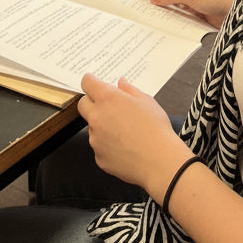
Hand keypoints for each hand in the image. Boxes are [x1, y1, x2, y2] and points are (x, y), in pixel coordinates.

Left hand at [77, 74, 189, 197]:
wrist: (159, 161)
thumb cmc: (155, 129)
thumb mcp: (147, 101)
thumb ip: (129, 90)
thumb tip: (120, 83)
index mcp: (108, 99)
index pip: (87, 83)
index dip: (91, 82)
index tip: (95, 84)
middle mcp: (97, 118)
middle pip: (83, 105)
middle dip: (92, 103)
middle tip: (109, 107)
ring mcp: (95, 139)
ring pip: (92, 127)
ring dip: (102, 126)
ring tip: (125, 132)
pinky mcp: (98, 157)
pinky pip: (99, 147)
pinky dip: (108, 145)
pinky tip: (125, 147)